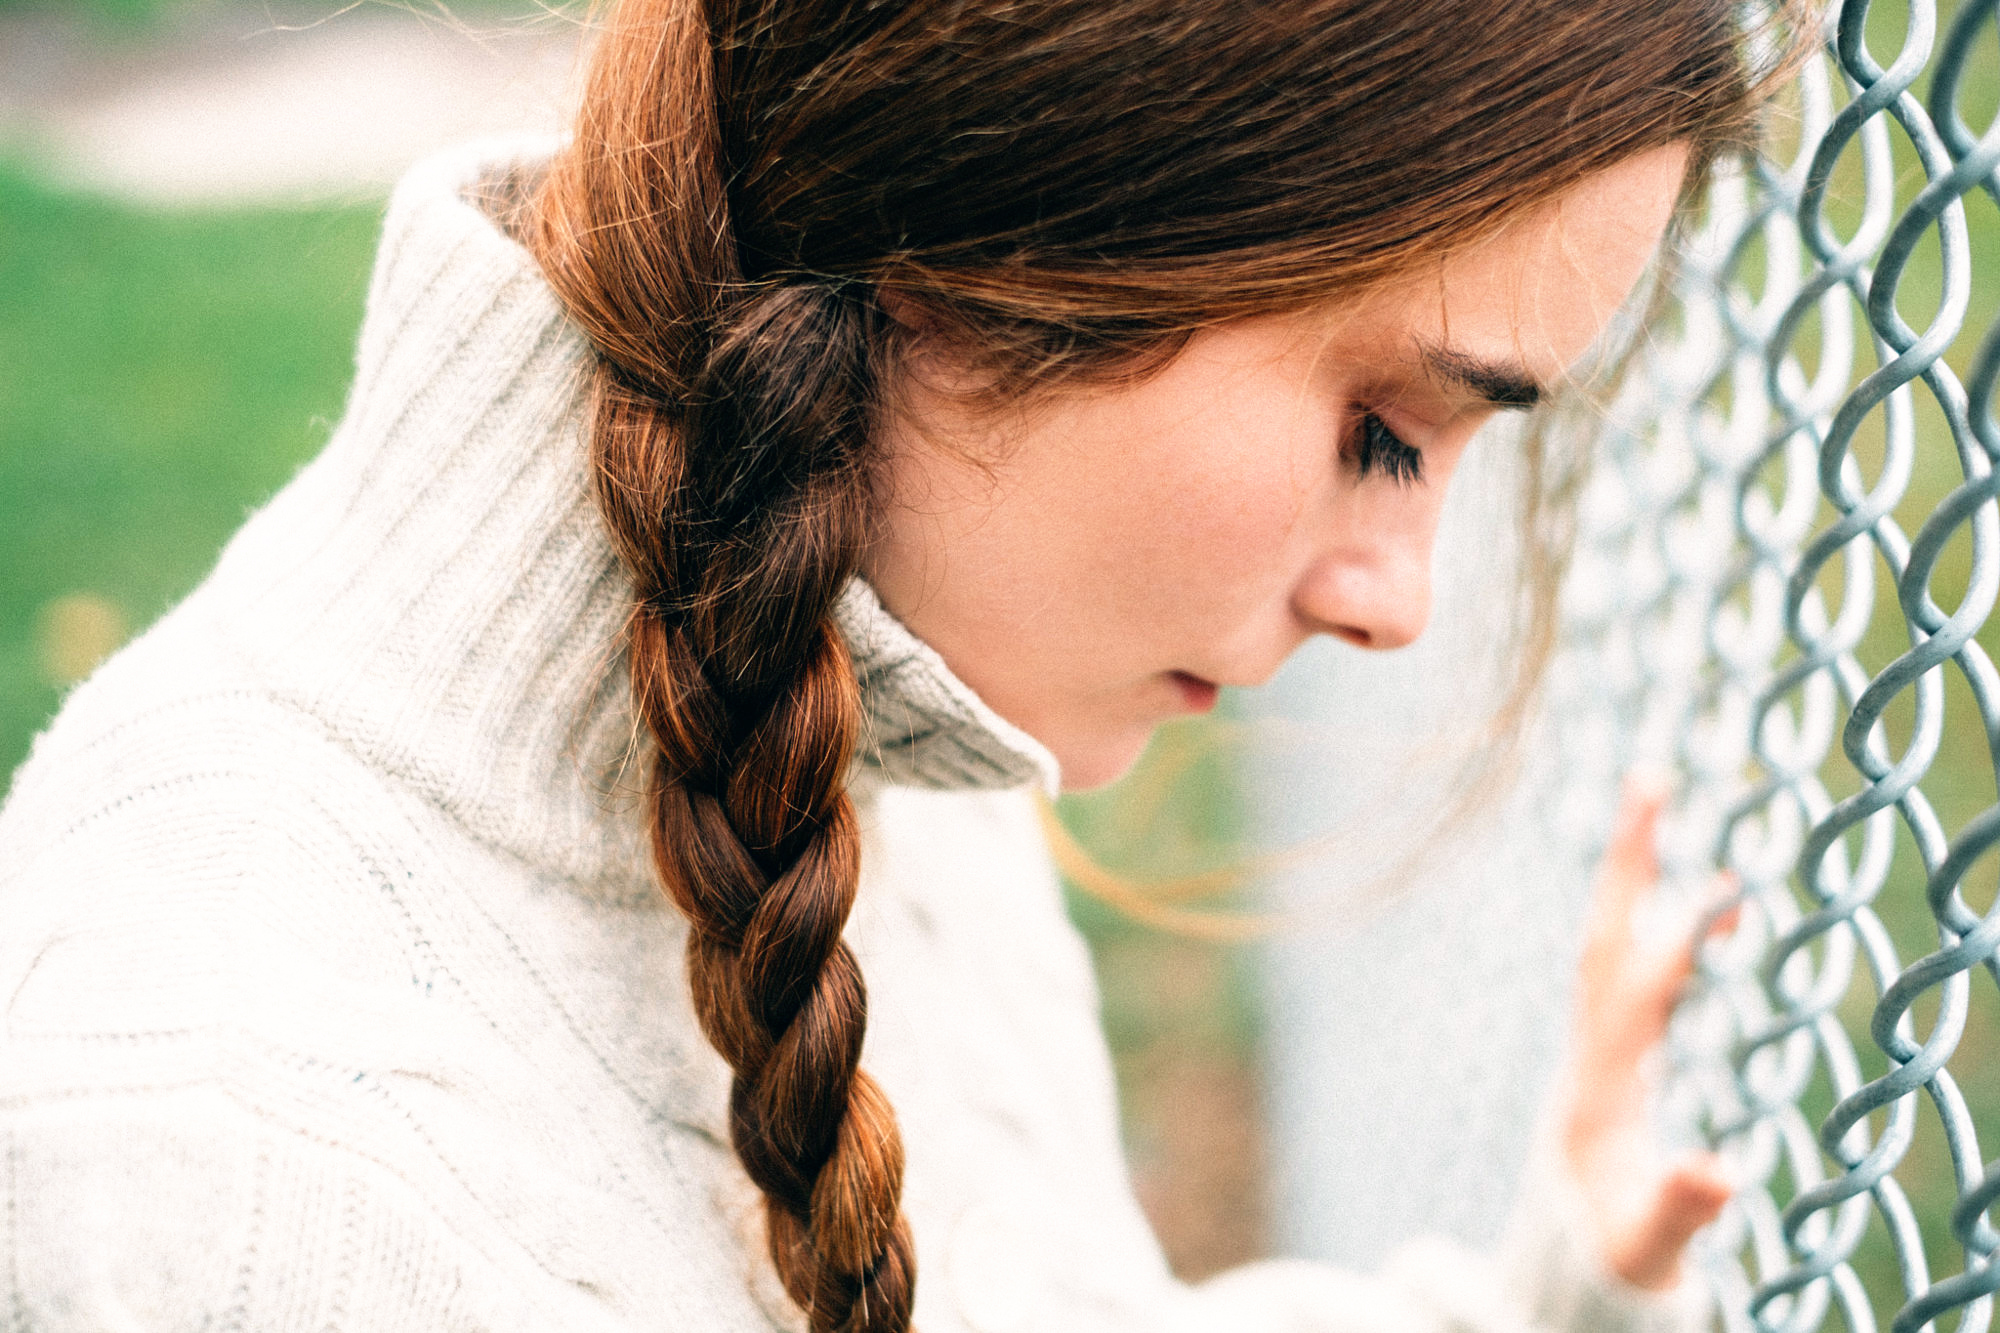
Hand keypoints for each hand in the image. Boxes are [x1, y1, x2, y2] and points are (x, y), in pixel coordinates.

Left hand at [1563, 782, 1732, 1290]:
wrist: (1563, 1265)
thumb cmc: (1615, 1254)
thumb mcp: (1645, 1242)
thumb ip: (1678, 1208)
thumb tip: (1721, 1172)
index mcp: (1598, 1090)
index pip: (1631, 1003)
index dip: (1670, 953)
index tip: (1717, 901)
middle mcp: (1590, 1052)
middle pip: (1604, 941)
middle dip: (1627, 864)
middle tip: (1648, 779)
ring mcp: (1598, 1046)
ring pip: (1611, 943)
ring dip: (1636, 874)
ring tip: (1659, 797)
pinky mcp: (1613, 1051)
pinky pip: (1632, 967)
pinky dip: (1662, 924)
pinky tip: (1710, 905)